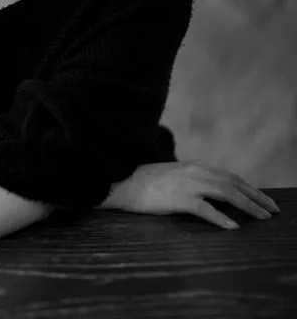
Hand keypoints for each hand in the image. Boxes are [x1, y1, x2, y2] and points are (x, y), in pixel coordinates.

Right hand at [96, 161, 280, 229]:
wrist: (121, 181)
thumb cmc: (143, 182)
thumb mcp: (172, 176)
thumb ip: (191, 181)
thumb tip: (210, 194)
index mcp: (193, 166)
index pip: (229, 176)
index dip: (249, 187)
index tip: (263, 199)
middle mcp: (194, 171)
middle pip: (233, 183)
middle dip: (256, 197)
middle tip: (273, 210)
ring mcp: (187, 184)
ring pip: (226, 193)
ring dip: (248, 206)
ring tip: (263, 217)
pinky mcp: (178, 198)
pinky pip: (205, 209)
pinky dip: (221, 218)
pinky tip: (232, 227)